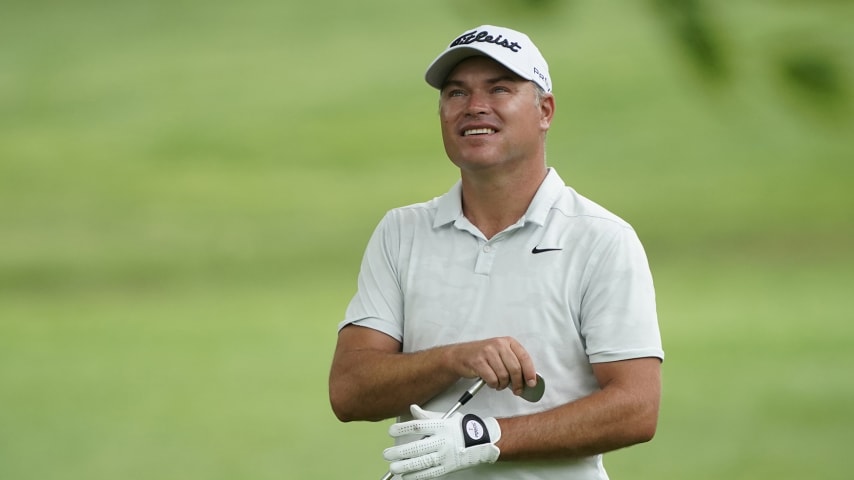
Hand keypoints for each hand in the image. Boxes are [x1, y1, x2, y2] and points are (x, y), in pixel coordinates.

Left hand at [383, 405, 500, 478]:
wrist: (481, 442)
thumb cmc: (461, 428)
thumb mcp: (445, 417)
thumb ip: (427, 415)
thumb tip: (412, 409)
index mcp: (441, 426)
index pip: (418, 427)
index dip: (403, 429)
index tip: (391, 431)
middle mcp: (442, 441)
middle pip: (417, 447)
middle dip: (400, 452)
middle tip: (387, 454)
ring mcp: (445, 456)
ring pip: (422, 462)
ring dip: (405, 466)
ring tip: (393, 467)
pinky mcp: (447, 467)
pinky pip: (430, 473)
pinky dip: (417, 475)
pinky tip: (407, 476)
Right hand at [449, 337, 536, 396]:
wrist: (460, 355)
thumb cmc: (483, 356)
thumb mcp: (501, 354)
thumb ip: (514, 362)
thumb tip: (528, 379)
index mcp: (508, 341)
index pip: (524, 357)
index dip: (530, 372)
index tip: (532, 383)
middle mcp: (498, 344)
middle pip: (515, 369)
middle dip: (518, 383)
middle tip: (517, 390)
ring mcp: (488, 352)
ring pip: (504, 376)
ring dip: (503, 385)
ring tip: (499, 384)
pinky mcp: (478, 362)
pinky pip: (492, 379)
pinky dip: (494, 385)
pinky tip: (491, 382)